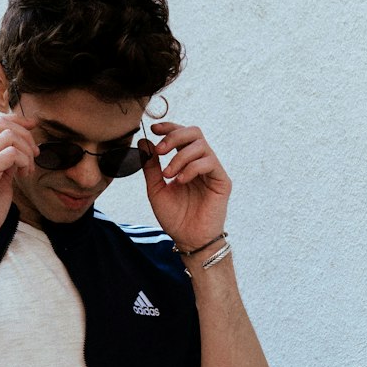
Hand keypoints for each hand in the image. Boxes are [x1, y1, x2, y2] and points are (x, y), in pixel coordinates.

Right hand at [0, 113, 37, 251]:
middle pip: (2, 124)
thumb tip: (23, 144)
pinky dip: (23, 161)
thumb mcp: (0, 177)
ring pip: (8, 136)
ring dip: (26, 151)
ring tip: (28, 169)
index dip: (16, 120)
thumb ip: (7, 159)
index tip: (33, 128)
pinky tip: (23, 175)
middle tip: (34, 155)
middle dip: (25, 135)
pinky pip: (10, 153)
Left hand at [141, 121, 230, 250]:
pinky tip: (180, 181)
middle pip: (194, 132)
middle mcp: (201, 162)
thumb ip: (150, 166)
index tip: (154, 129)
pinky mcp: (222, 180)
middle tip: (160, 150)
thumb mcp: (156, 189)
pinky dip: (191, 168)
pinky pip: (209, 162)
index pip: (181, 134)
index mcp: (186, 161)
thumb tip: (144, 141)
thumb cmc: (174, 217)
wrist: (188, 240)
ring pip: (201, 146)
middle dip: (174, 136)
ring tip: (168, 175)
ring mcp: (213, 170)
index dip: (169, 127)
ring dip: (180, 157)